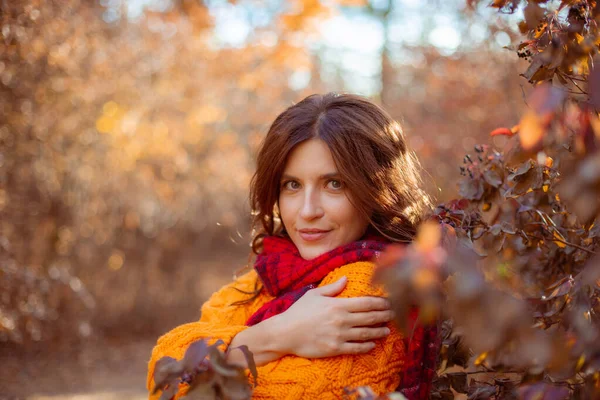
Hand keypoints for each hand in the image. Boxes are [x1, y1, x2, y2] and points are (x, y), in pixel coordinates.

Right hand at [274, 276, 393, 357]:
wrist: (285, 333)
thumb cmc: (298, 312)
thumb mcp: (314, 295)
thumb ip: (332, 288)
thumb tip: (346, 278)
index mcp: (337, 305)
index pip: (366, 303)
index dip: (380, 302)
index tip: (389, 302)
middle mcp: (341, 320)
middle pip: (370, 317)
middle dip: (384, 316)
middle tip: (393, 314)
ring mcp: (339, 335)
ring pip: (366, 333)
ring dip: (379, 331)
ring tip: (387, 330)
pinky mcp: (335, 349)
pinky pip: (356, 348)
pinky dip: (367, 346)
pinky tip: (372, 344)